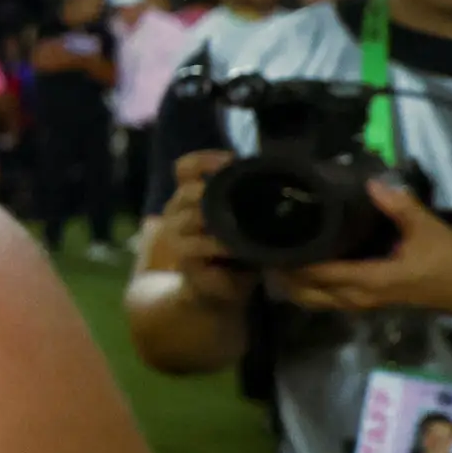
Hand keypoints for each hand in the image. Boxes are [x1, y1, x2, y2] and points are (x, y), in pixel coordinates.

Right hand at [137, 150, 252, 309]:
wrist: (216, 293)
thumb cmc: (233, 252)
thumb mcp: (238, 222)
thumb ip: (243, 201)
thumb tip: (276, 178)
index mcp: (187, 198)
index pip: (185, 167)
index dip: (206, 159)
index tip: (232, 161)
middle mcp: (175, 212)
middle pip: (189, 190)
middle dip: (217, 193)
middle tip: (248, 198)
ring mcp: (175, 236)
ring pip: (196, 216)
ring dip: (224, 220)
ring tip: (248, 227)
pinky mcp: (184, 259)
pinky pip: (203, 245)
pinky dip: (224, 245)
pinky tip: (241, 249)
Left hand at [270, 178, 451, 320]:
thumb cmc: (451, 262)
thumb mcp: (429, 230)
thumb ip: (400, 207)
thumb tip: (370, 183)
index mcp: (370, 281)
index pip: (317, 274)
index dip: (289, 261)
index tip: (264, 242)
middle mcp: (359, 297)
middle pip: (306, 293)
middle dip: (281, 275)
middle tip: (260, 248)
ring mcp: (363, 303)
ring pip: (315, 300)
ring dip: (292, 284)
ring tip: (273, 255)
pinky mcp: (368, 301)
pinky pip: (328, 299)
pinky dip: (309, 287)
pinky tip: (301, 264)